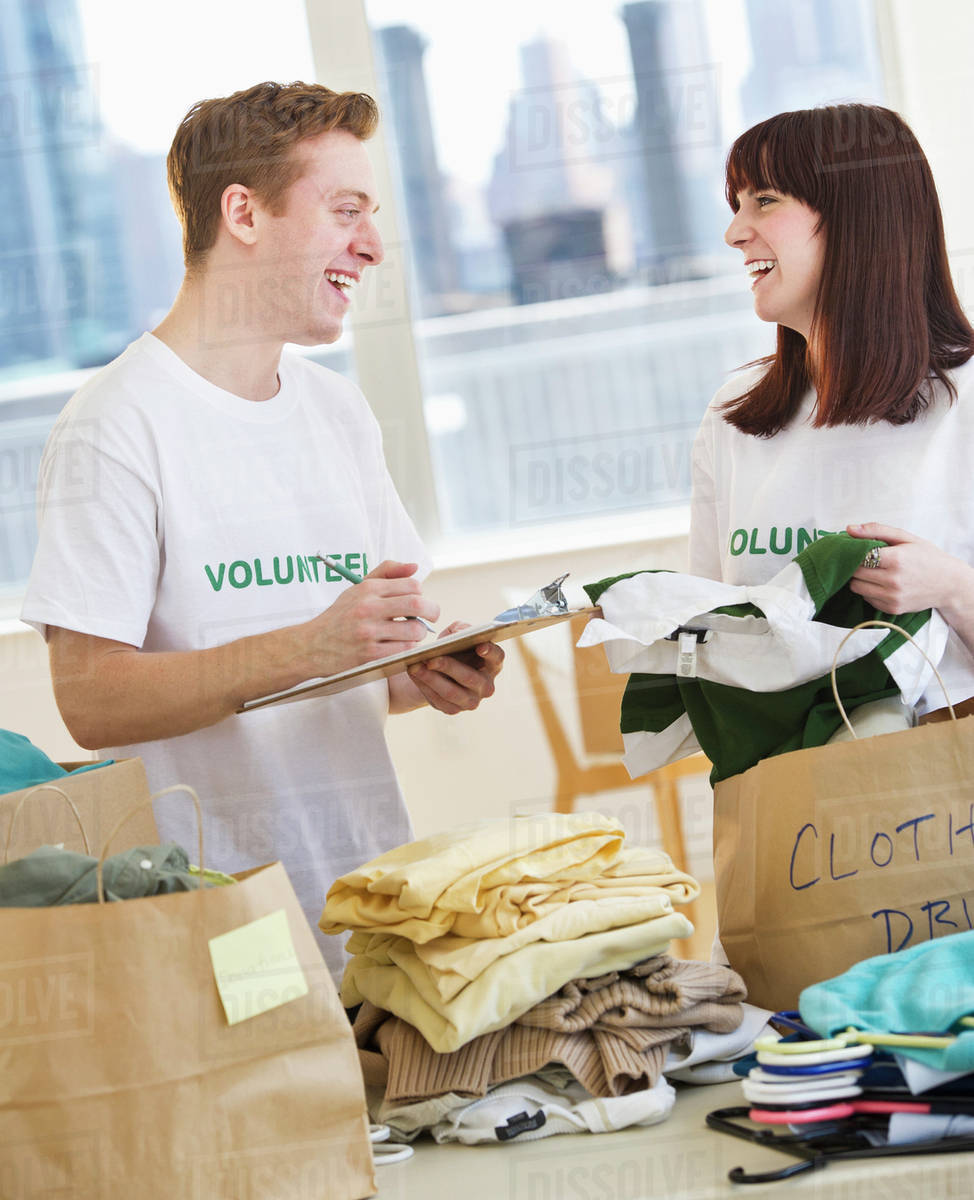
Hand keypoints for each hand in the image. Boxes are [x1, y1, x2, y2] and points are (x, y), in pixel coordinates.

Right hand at [302, 560, 440, 675]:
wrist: (311, 645)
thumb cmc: (339, 616)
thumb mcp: (357, 588)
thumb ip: (387, 573)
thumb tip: (414, 566)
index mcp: (368, 589)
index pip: (412, 585)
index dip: (421, 593)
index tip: (418, 601)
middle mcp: (368, 608)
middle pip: (417, 604)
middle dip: (432, 611)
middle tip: (432, 616)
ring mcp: (369, 632)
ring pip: (414, 630)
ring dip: (419, 633)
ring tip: (411, 633)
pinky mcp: (370, 654)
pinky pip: (404, 650)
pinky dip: (408, 648)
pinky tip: (400, 646)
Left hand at [405, 621, 504, 714]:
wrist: (437, 670)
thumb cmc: (452, 649)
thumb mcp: (455, 633)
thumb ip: (461, 628)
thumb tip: (459, 634)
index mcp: (492, 663)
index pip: (498, 657)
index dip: (490, 652)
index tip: (480, 646)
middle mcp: (486, 685)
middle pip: (470, 678)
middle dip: (448, 667)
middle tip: (430, 658)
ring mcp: (471, 700)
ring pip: (451, 692)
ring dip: (431, 679)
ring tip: (415, 667)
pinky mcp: (453, 709)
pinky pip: (439, 700)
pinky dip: (424, 687)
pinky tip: (414, 675)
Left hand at [846, 523, 973, 616]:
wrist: (949, 584)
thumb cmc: (928, 558)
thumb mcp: (906, 538)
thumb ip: (876, 530)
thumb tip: (850, 529)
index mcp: (896, 559)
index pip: (859, 556)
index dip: (855, 552)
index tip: (858, 550)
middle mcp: (893, 581)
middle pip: (855, 572)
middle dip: (856, 565)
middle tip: (866, 560)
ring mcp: (892, 597)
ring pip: (856, 587)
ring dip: (860, 579)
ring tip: (874, 572)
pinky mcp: (892, 609)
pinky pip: (866, 599)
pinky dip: (869, 591)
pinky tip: (882, 584)